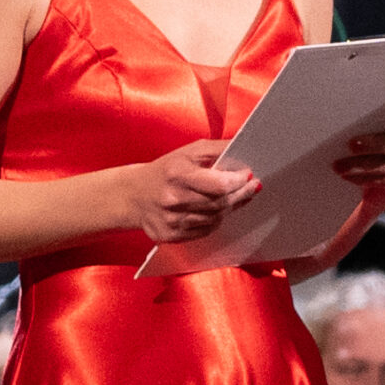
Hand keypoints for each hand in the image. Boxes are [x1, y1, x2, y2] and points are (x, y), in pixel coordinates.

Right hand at [127, 139, 260, 242]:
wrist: (133, 195)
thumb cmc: (165, 171)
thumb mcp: (188, 152)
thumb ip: (217, 149)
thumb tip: (243, 149)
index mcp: (177, 174)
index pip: (220, 184)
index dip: (239, 181)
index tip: (248, 176)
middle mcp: (173, 199)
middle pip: (221, 203)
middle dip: (240, 194)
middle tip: (252, 187)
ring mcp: (171, 220)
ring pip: (216, 218)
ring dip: (229, 207)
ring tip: (234, 196)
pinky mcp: (171, 236)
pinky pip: (205, 231)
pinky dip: (215, 220)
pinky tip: (215, 210)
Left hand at [335, 106, 384, 208]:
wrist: (374, 167)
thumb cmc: (373, 132)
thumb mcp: (376, 121)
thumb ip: (374, 115)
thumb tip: (348, 106)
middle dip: (376, 144)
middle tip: (351, 144)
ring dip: (364, 165)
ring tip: (340, 165)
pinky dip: (364, 178)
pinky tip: (348, 175)